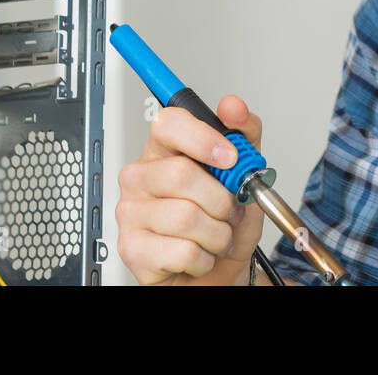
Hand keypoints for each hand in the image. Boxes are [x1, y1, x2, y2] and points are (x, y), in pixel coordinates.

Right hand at [117, 95, 265, 284]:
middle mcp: (141, 177)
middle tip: (228, 210)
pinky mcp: (131, 248)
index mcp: (164, 150)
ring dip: (216, 233)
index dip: (202, 138)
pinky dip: (204, 257)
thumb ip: (245, 135)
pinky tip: (198, 254)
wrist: (220, 271)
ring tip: (215, 235)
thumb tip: (233, 106)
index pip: (167, 123)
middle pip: (180, 173)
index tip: (229, 157)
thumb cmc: (226, 221)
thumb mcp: (247, 174)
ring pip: (185, 216)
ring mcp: (130, 212)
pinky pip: (181, 250)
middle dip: (220, 199)